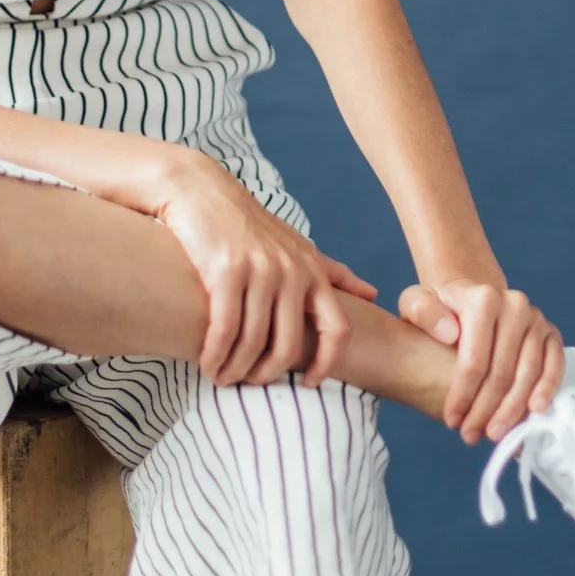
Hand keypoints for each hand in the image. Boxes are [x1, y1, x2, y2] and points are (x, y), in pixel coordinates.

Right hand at [150, 151, 378, 388]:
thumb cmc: (250, 225)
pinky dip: (215, 354)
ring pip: (254, 342)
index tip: (309, 384)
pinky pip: (224, 328)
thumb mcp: (298, 246)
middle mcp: (292, 272)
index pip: (338, 329)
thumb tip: (372, 295)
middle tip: (250, 384)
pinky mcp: (226, 271)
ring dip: (235, 369)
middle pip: (289, 345)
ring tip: (222, 378)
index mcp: (313, 271)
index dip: (328, 363)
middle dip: (268, 373)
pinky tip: (208, 364)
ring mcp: (260, 271)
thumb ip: (333, 273)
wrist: (202, 192)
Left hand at [398, 277, 564, 442]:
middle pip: (502, 371)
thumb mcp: (416, 303)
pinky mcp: (551, 333)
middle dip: (486, 409)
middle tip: (471, 434)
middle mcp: (514, 305)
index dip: (463, 395)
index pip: (474, 360)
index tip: (451, 419)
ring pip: (528, 373)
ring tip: (494, 433)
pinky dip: (546, 390)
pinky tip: (534, 412)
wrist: (472, 297)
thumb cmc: (442, 308)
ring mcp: (536, 320)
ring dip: (512, 409)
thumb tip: (449, 334)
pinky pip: (555, 365)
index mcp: (482, 300)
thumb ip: (421, 312)